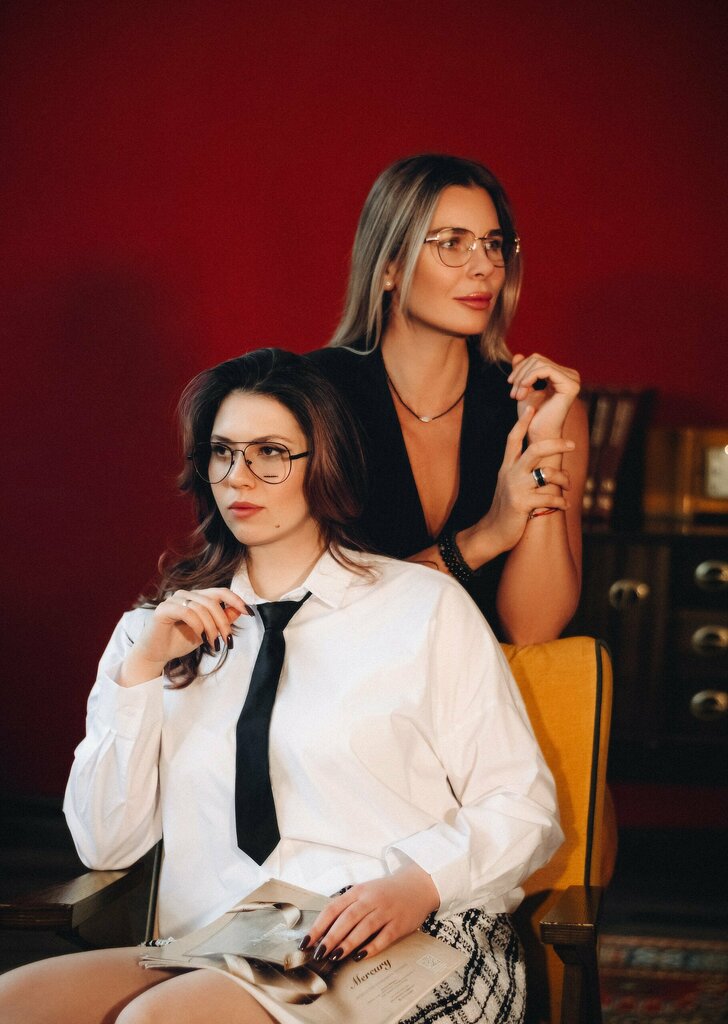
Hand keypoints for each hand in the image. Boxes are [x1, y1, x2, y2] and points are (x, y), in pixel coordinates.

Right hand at [119, 588, 249, 686]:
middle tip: (227, 640)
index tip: (248, 613)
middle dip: (224, 622)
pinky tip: (199, 637)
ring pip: (202, 607)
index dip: (236, 600)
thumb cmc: (180, 641)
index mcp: (197, 597)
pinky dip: (197, 625)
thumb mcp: (207, 632)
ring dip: (211, 628)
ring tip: (213, 644)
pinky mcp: (163, 609)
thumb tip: (240, 610)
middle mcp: (186, 594)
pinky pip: (187, 612)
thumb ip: (222, 620)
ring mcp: (174, 600)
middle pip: (213, 601)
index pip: (220, 592)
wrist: (156, 654)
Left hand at [303, 863, 439, 964]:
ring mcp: (386, 911)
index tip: (307, 942)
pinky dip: (371, 947)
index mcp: (358, 891)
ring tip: (335, 956)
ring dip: (348, 943)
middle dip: (331, 937)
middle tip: (318, 953)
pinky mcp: (399, 924)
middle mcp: (371, 899)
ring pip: (364, 928)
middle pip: (347, 919)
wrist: (417, 885)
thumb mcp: (364, 892)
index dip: (319, 926)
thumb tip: (323, 931)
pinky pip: (384, 937)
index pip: (333, 908)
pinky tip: (360, 956)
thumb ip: (346, 907)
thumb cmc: (385, 892)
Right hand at [460, 407, 573, 560]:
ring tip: (568, 487)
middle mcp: (510, 474)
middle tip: (572, 444)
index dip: (522, 422)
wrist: (493, 532)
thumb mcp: (509, 484)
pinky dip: (561, 502)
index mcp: (507, 467)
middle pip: (535, 449)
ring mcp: (516, 488)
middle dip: (556, 444)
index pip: (513, 438)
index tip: (532, 407)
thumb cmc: (506, 508)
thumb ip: (521, 470)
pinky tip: (564, 505)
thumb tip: (540, 459)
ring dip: (563, 480)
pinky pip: (549, 498)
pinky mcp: (522, 504)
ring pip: (547, 474)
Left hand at [508, 352, 580, 443]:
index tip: (510, 385)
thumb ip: (522, 372)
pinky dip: (529, 378)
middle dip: (520, 374)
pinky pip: (545, 370)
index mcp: (562, 375)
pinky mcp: (570, 385)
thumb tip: (518, 355)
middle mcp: (571, 375)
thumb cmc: (531, 417)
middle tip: (513, 393)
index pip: (537, 360)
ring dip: (522, 378)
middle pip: (537, 359)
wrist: (538, 436)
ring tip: (516, 396)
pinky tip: (523, 391)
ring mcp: (573, 380)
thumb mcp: (524, 389)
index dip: (520, 369)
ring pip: (539, 363)